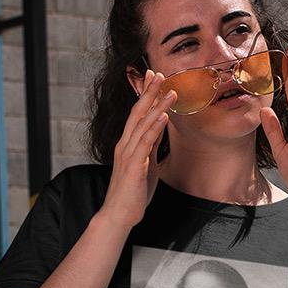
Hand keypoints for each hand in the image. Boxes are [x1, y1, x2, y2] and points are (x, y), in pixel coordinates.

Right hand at [100, 71, 176, 229]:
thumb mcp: (145, 165)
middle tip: (158, 72)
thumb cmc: (131, 193)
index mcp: (127, 144)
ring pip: (143, 124)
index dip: (145, 95)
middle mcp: (125, 145)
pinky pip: (146, 143)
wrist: (118, 214)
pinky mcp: (135, 166)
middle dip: (149, 92)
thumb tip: (159, 132)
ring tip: (170, 91)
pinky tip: (163, 115)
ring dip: (157, 106)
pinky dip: (155, 127)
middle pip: (138, 113)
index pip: (137, 114)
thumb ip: (150, 147)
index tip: (153, 77)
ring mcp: (129, 154)